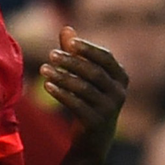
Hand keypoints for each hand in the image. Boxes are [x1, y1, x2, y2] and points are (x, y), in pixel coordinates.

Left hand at [42, 26, 127, 164]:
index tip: (70, 42)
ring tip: (44, 69)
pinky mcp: (96, 122)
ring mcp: (109, 109)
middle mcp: (119, 92)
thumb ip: (74, 52)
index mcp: (120, 77)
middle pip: (94, 72)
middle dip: (72, 62)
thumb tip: (66, 28)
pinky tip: (47, 85)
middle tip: (51, 54)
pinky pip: (77, 105)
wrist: (93, 136)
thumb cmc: (88, 97)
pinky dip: (61, 94)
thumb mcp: (83, 74)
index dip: (89, 49)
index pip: (106, 58)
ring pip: (84, 89)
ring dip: (62, 77)